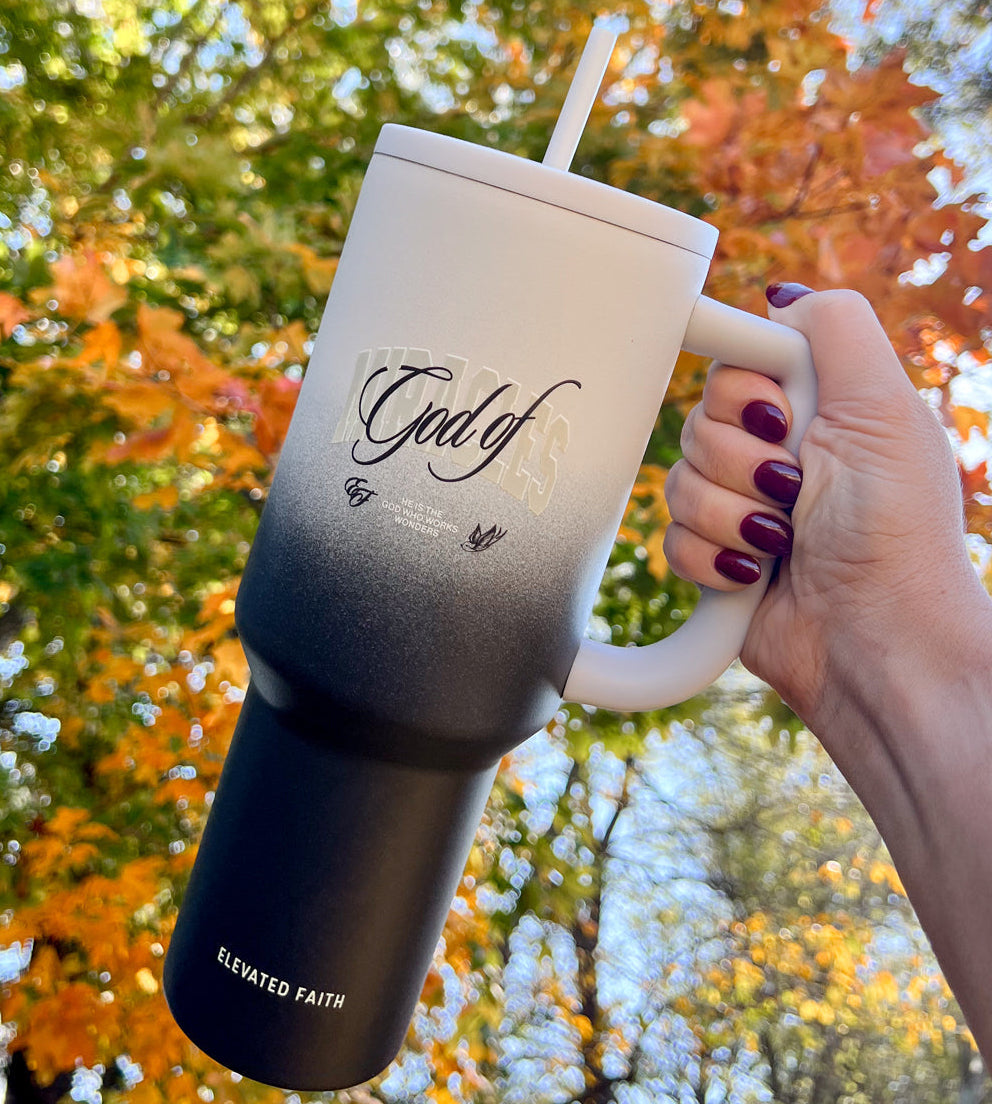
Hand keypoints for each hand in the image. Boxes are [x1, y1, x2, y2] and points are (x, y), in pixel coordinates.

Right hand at [664, 286, 983, 740]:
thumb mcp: (885, 409)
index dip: (742, 394)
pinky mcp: (715, 559)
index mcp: (815, 411)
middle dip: (741, 463)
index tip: (775, 420)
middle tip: (794, 488)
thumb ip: (834, 331)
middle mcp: (775, 454)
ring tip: (782, 541)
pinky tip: (754, 575)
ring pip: (678, 481)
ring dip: (730, 515)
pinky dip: (712, 558)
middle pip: (698, 421)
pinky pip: (671, 538)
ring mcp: (742, 508)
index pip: (736, 365)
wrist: (875, 642)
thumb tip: (779, 296)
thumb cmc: (896, 533)